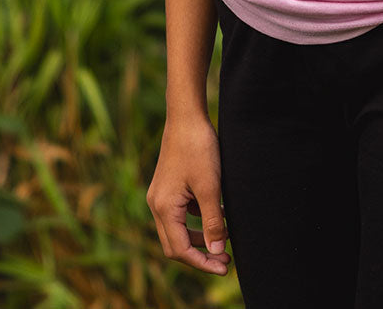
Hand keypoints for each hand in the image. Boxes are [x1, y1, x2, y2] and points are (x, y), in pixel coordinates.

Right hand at [147, 115, 230, 275]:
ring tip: (225, 240)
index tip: (224, 267)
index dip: (202, 262)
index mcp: (163, 208)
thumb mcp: (210, 187)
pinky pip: (181, 213)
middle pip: (176, 244)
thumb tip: (216, 252)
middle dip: (201, 254)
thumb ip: (213, 221)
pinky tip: (218, 214)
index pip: (180, 249)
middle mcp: (157, 204)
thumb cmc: (198, 148)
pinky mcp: (169, 186)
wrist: (187, 115)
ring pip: (178, 229)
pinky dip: (198, 219)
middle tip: (226, 260)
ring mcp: (161, 195)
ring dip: (200, 238)